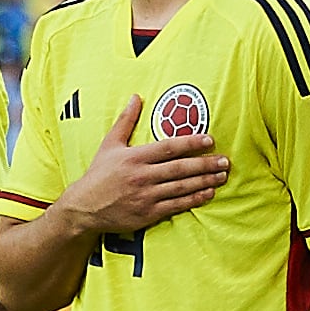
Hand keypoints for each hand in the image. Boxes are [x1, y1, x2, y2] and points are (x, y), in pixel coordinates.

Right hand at [55, 94, 229, 237]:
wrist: (84, 208)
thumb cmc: (98, 175)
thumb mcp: (109, 145)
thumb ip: (125, 121)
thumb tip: (136, 97)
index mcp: (134, 157)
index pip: (168, 147)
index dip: (191, 143)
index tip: (210, 140)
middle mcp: (142, 176)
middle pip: (180, 168)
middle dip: (205, 164)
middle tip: (225, 160)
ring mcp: (146, 196)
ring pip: (181, 187)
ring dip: (204, 181)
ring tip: (222, 176)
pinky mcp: (148, 213)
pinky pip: (176, 206)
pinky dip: (193, 199)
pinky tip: (208, 194)